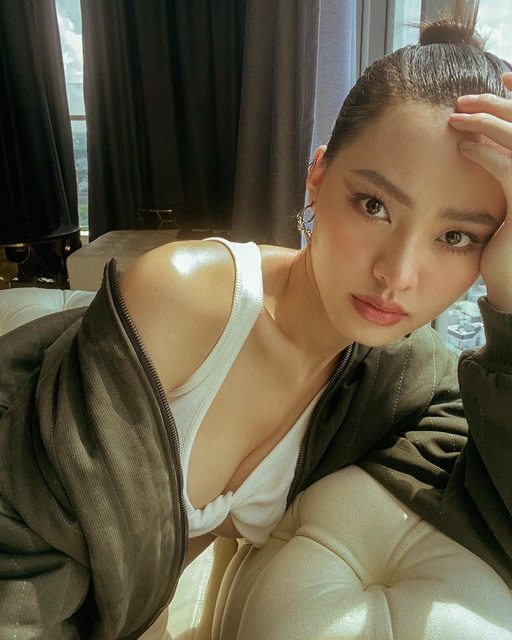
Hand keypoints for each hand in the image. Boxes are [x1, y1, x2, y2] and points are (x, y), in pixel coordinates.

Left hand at [449, 72, 511, 312]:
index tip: (502, 80)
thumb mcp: (510, 201)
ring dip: (487, 121)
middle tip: (463, 99)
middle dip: (499, 103)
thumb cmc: (507, 247)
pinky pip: (509, 168)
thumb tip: (479, 139)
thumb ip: (507, 169)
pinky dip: (485, 153)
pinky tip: (464, 148)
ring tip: (456, 117)